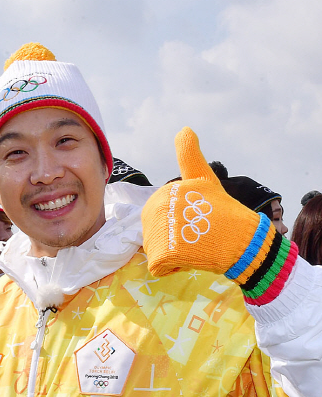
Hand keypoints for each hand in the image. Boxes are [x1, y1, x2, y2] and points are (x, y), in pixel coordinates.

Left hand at [141, 128, 261, 276]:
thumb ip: (189, 155)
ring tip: (195, 245)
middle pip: (153, 236)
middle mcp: (158, 208)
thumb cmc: (224, 211)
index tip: (196, 219)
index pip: (156, 217)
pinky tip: (191, 258)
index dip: (175, 223)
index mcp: (164, 193)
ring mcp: (160, 230)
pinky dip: (172, 268)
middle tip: (196, 235)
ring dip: (172, 254)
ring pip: (154, 251)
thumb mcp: (204, 178)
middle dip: (171, 241)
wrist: (243, 240)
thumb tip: (184, 128)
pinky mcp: (164, 253)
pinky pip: (158, 267)